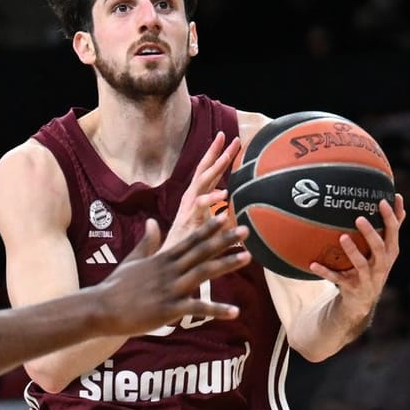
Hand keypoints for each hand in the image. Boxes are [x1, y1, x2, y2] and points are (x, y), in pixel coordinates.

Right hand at [98, 215, 251, 335]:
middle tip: (246, 230)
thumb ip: (148, 241)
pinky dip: (216, 310)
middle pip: (202, 252)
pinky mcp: (169, 309)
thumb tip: (154, 221)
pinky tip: (234, 312)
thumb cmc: (116, 286)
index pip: (190, 239)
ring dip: (226, 265)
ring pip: (203, 273)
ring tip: (247, 257)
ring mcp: (170, 289)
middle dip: (225, 240)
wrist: (101, 308)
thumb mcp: (133, 260)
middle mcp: (169, 270)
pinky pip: (197, 308)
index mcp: (162, 258)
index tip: (225, 215)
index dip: (209, 228)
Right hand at [163, 132, 242, 248]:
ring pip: (201, 184)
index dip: (217, 156)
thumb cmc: (187, 253)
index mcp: (194, 202)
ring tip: (227, 156)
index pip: (207, 175)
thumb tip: (242, 218)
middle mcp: (190, 203)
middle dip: (217, 154)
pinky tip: (223, 194)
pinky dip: (210, 200)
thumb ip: (224, 223)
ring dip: (214, 169)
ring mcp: (187, 211)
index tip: (230, 139)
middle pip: (204, 173)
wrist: (167, 271)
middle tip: (231, 138)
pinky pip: (199, 208)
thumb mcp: (210, 234)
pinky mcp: (187, 223)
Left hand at [306, 198, 406, 323]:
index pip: (393, 232)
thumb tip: (398, 198)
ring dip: (352, 251)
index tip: (381, 201)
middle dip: (370, 233)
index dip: (389, 217)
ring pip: (360, 264)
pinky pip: (336, 279)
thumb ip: (392, 227)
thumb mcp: (386, 250)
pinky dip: (325, 272)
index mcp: (390, 252)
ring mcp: (366, 278)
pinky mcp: (351, 287)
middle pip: (379, 248)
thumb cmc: (374, 267)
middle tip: (359, 218)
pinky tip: (313, 264)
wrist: (362, 301)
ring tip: (342, 237)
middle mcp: (381, 265)